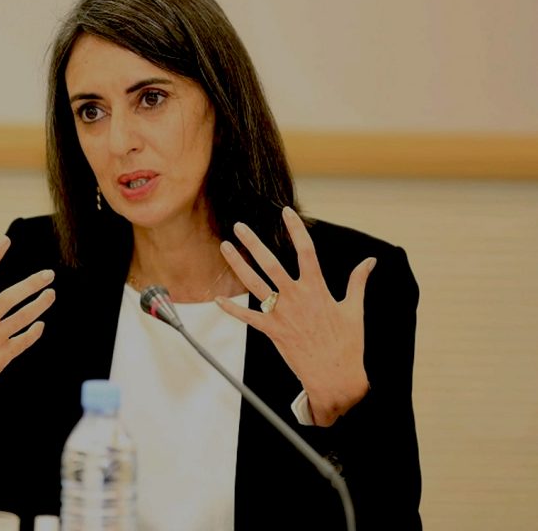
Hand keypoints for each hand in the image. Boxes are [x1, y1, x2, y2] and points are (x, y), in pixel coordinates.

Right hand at [0, 236, 55, 456]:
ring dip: (40, 305)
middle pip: (9, 298)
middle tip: (49, 274)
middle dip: (31, 284)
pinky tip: (40, 322)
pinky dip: (34, 331)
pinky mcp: (2, 358)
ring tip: (51, 293)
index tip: (4, 240)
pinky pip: (23, 341)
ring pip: (23, 319)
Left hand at [215, 207, 374, 425]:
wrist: (336, 377)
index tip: (286, 212)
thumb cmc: (348, 344)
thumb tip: (371, 261)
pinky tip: (218, 299)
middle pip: (270, 263)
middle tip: (239, 226)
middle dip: (253, 242)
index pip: (305, 250)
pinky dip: (232, 310)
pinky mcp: (273, 332)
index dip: (295, 229)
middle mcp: (296, 297)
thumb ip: (358, 282)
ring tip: (225, 248)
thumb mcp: (355, 310)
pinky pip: (248, 318)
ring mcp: (282, 314)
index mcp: (317, 289)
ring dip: (238, 265)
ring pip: (254, 284)